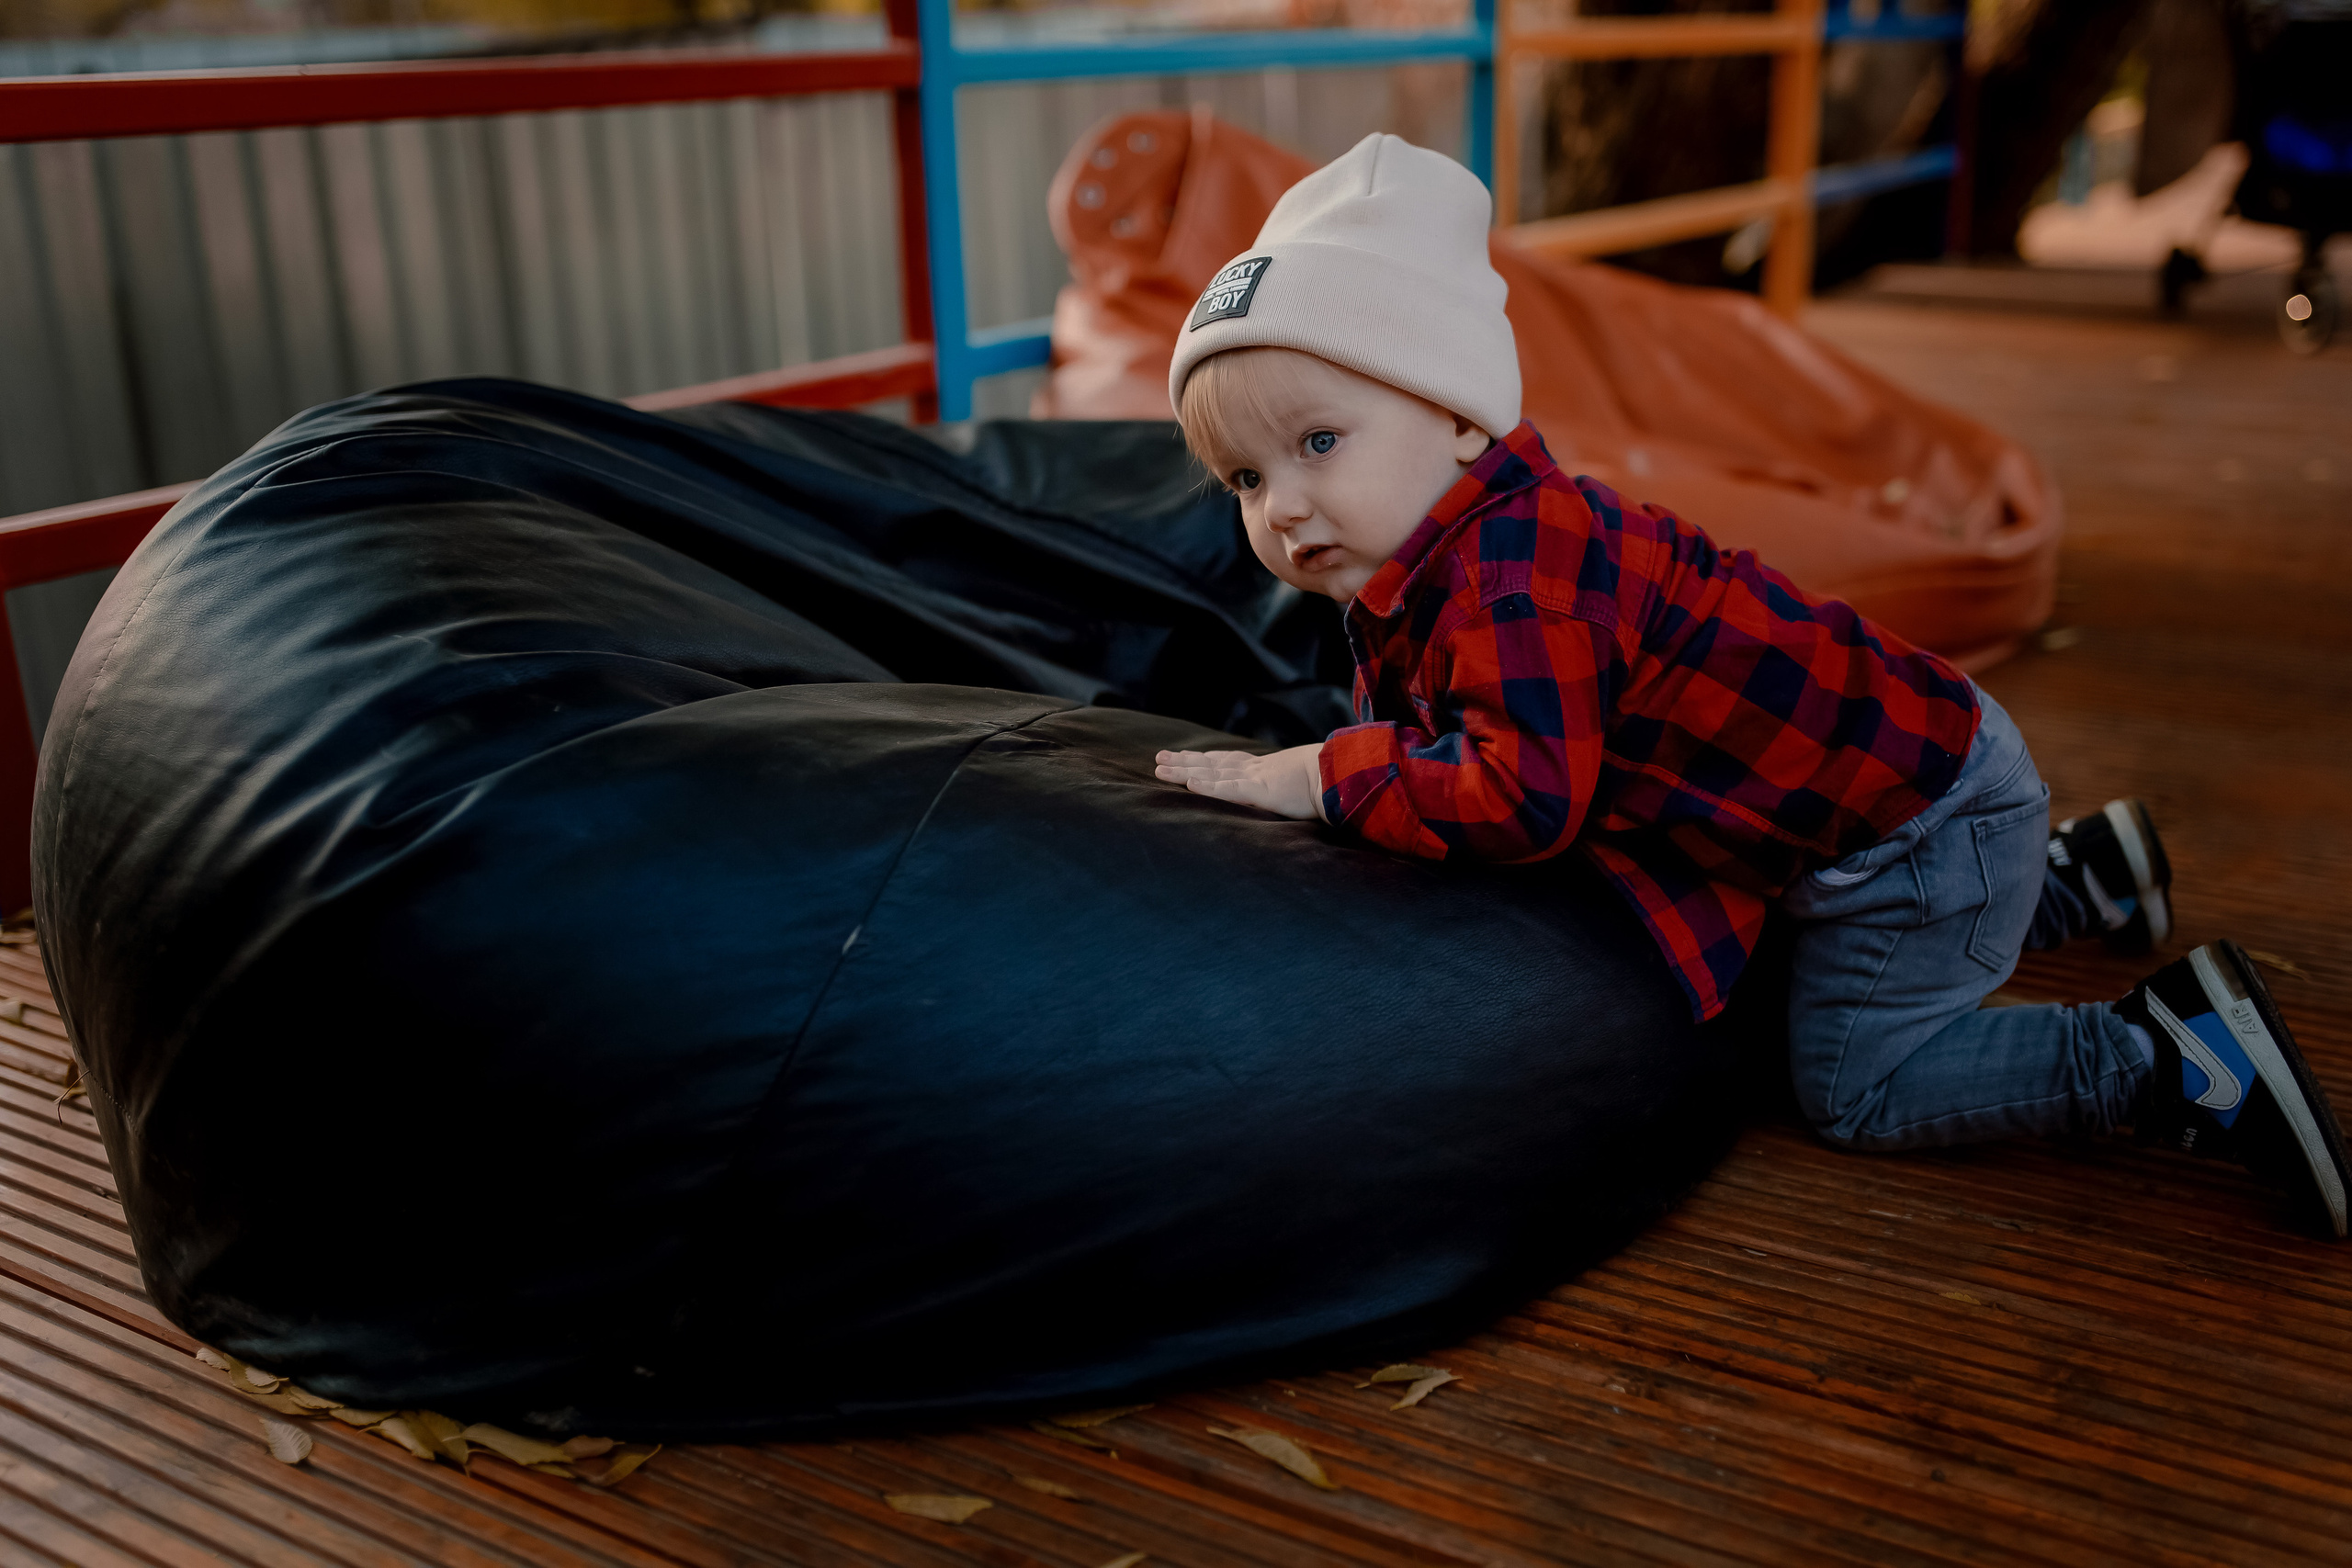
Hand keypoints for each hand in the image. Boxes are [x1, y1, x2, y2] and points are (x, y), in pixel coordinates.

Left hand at [1154, 743, 1325, 821]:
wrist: (1346, 775)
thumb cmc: (1331, 780)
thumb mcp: (1306, 781)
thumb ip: (1293, 785)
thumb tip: (1300, 789)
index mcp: (1266, 769)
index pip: (1229, 762)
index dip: (1204, 759)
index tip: (1186, 756)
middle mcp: (1256, 770)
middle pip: (1211, 764)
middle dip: (1184, 761)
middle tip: (1159, 758)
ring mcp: (1257, 779)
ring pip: (1212, 773)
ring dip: (1184, 771)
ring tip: (1160, 768)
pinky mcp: (1263, 791)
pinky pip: (1231, 789)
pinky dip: (1209, 786)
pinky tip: (1190, 784)